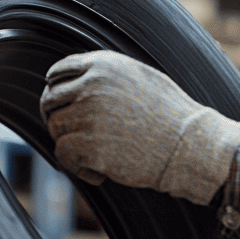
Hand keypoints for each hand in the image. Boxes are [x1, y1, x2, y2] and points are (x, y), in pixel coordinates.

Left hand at [40, 50, 239, 204]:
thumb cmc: (171, 116)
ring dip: (70, 144)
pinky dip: (77, 167)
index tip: (65, 110)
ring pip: (56, 129)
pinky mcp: (87, 145)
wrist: (189, 146)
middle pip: (50, 101)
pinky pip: (63, 154)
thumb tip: (76, 84)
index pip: (58, 73)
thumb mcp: (140, 79)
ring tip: (97, 156)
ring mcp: (87, 114)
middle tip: (78, 138)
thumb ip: (106, 76)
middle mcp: (91, 85)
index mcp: (103, 65)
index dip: (57, 94)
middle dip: (59, 119)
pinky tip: (100, 173)